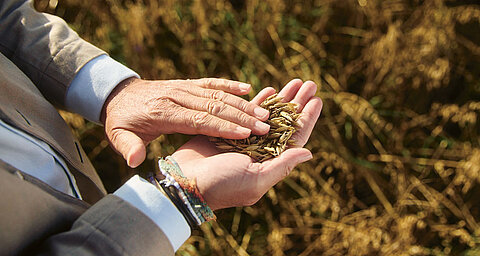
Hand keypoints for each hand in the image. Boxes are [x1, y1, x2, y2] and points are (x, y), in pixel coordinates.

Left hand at [101, 78, 270, 167]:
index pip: (198, 120)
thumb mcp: (118, 135)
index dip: (223, 127)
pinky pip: (211, 82)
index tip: (246, 134)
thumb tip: (134, 161)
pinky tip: (247, 89)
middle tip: (265, 125)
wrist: (118, 94)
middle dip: (242, 116)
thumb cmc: (122, 121)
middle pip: (214, 106)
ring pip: (217, 94)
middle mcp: (177, 96)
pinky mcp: (187, 83)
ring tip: (264, 112)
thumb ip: (128, 147)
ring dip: (242, 103)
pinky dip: (229, 85)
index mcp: (163, 112)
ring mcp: (183, 87)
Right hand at [171, 79, 321, 209]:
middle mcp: (260, 150)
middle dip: (297, 102)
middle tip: (309, 84)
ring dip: (282, 98)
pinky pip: (247, 112)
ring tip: (293, 82)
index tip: (317, 99)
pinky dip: (259, 101)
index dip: (307, 118)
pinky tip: (269, 89)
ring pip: (268, 114)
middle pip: (285, 122)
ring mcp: (244, 139)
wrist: (185, 183)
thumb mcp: (256, 178)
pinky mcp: (227, 130)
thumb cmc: (221, 185)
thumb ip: (282, 166)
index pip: (295, 137)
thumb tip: (309, 153)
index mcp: (270, 162)